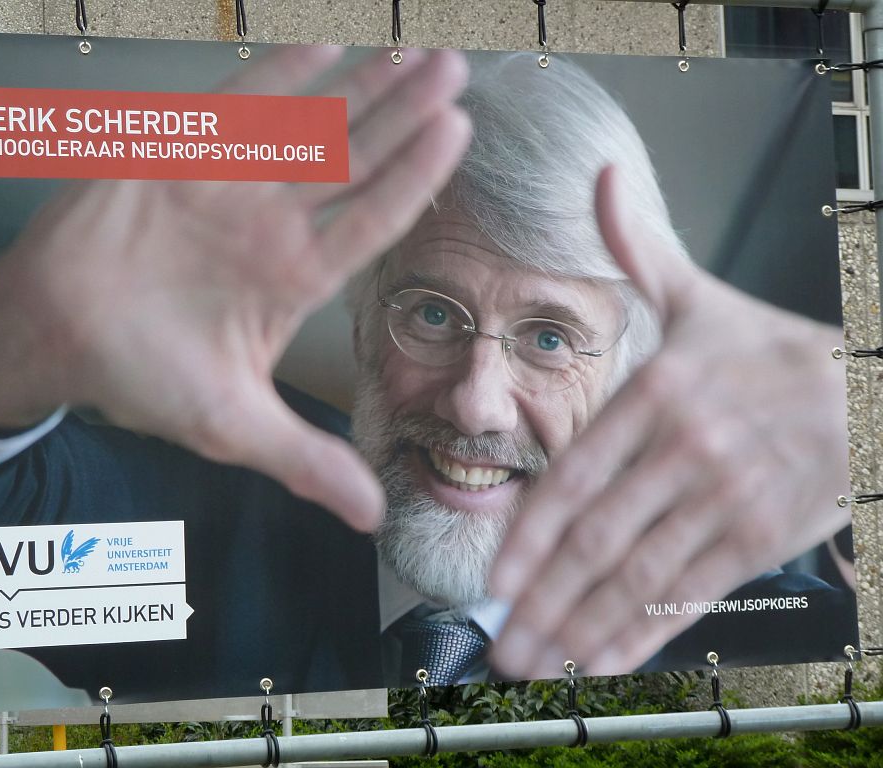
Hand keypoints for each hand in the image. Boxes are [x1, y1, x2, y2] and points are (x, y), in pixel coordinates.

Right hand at [0, 46, 471, 532]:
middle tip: (455, 71)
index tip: (460, 135)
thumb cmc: (143, 376)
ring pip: (309, 126)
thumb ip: (307, 460)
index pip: (373, 220)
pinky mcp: (181, 159)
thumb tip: (375, 516)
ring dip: (362, 87)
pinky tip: (325, 41)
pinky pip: (236, 106)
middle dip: (406, 116)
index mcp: (295, 279)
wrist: (58, 338)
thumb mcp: (234, 427)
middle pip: (357, 162)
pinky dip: (278, 74)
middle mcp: (274, 225)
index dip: (417, 178)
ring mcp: (232, 187)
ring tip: (414, 49)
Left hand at [490, 165, 849, 676]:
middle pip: (597, 542)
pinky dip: (645, 634)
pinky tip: (604, 661)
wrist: (872, 388)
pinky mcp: (760, 537)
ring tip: (535, 663)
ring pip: (638, 577)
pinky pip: (691, 593)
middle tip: (498, 646)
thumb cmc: (773, 350)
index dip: (528, 537)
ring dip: (580, 627)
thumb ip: (641, 248)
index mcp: (655, 396)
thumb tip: (603, 179)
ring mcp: (724, 501)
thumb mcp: (703, 296)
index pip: (573, 480)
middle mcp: (683, 453)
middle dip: (542, 600)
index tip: (494, 579)